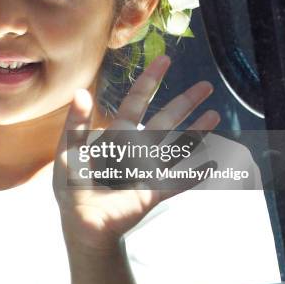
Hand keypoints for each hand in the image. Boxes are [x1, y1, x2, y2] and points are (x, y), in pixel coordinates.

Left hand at [53, 54, 220, 255]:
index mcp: (118, 134)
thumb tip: (80, 92)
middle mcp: (138, 148)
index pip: (136, 101)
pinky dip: (195, 173)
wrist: (82, 224)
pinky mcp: (154, 193)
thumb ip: (75, 124)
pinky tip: (215, 161)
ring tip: (215, 115)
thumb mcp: (69, 151)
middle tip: (205, 85)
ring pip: (177, 146)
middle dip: (185, 103)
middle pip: (165, 120)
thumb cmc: (72, 186)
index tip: (164, 60)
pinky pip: (178, 181)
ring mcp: (149, 169)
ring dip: (197, 132)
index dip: (149, 81)